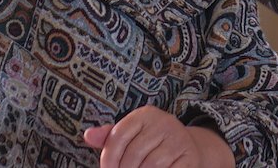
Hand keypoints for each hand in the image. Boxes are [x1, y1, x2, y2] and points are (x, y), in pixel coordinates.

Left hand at [83, 107, 232, 167]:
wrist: (187, 145)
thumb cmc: (151, 140)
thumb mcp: (131, 133)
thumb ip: (109, 136)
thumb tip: (88, 135)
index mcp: (144, 115)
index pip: (119, 136)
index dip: (108, 157)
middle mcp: (163, 123)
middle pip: (134, 153)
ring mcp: (178, 139)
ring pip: (152, 165)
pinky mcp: (190, 156)